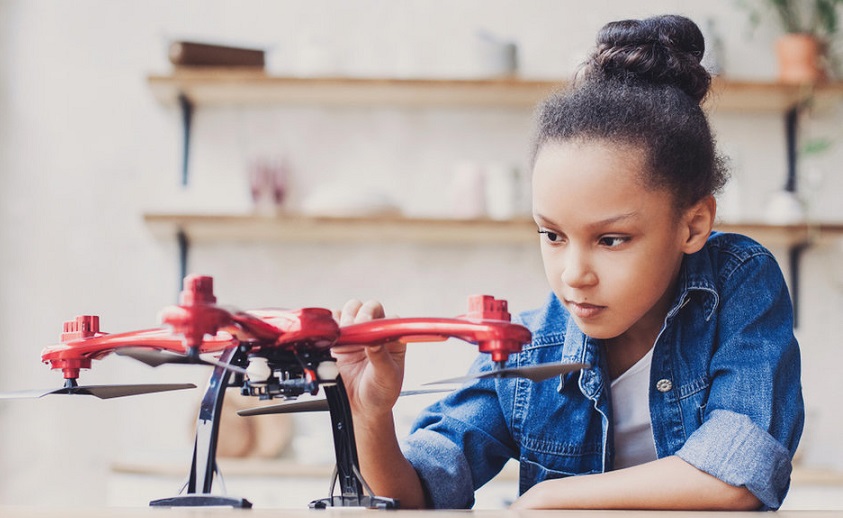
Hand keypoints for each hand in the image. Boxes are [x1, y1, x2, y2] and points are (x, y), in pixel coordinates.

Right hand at [331, 299, 405, 417]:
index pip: (387, 317)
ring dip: (343, 319)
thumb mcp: (386, 377)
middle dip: (358, 315)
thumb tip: (374, 341)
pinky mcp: (339, 342)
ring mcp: (356, 335)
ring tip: (342, 336)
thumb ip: (381, 358)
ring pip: (348, 311)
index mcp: (392, 339)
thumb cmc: (381, 393)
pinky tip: (332, 338)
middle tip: (352, 329)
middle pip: (366, 308)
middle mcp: (374, 333)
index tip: (367, 328)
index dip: (377, 319)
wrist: (361, 408)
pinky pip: (331, 325)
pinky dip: (329, 327)